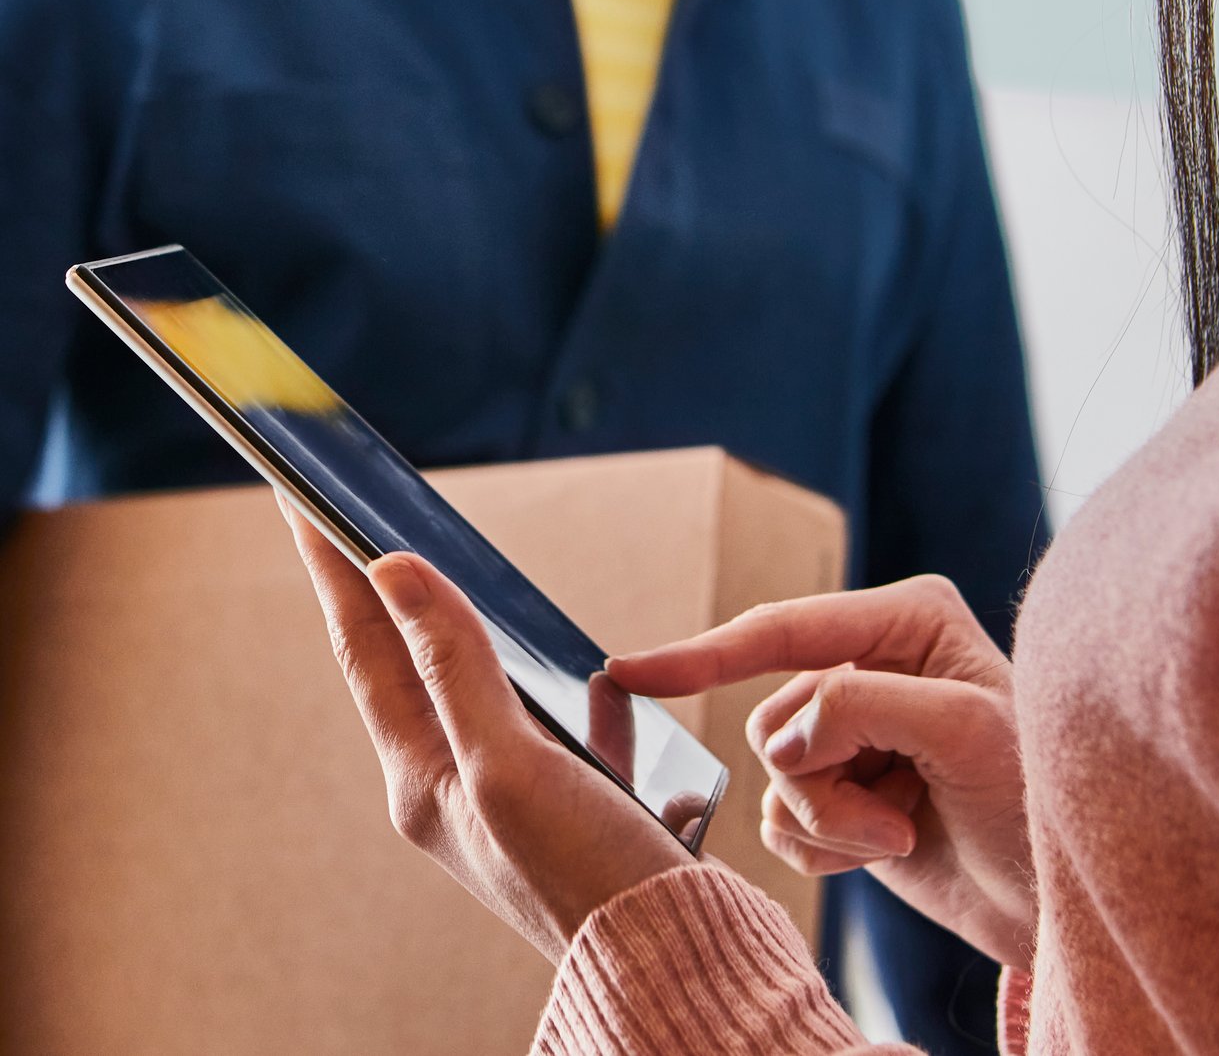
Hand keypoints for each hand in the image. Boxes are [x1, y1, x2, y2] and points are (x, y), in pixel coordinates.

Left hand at [280, 502, 691, 964]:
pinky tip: (600, 681)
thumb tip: (392, 570)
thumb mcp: (508, 765)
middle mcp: (457, 789)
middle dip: (382, 592)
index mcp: (424, 779)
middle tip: (355, 521)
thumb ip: (453, 666)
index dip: (333, 567)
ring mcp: (513, 802)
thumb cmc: (586, 874)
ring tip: (447, 577)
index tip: (302, 499)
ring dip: (464, 632)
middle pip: (409, 664)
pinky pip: (565, 735)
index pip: (363, 646)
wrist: (672, 962)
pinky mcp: (576, 811)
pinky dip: (574, 695)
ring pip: (481, 693)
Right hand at [609, 576, 1034, 966]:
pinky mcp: (844, 789)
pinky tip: (888, 848)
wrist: (1059, 897)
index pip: (784, 629)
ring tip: (901, 833)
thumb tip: (781, 740)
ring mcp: (855, 728)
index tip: (629, 670)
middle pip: (774, 717)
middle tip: (894, 815)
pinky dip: (827, 848)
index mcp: (906, 618)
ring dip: (832, 821)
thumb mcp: (963, 731)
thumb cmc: (1036, 797)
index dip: (705, 653)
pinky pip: (783, 821)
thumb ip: (861, 707)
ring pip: (773, 773)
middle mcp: (872, 662)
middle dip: (823, 780)